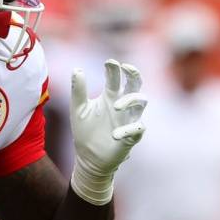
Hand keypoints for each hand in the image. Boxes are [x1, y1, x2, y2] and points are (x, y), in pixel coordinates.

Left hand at [69, 59, 146, 204]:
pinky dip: (129, 129)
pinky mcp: (132, 136)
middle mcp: (122, 105)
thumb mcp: (78, 109)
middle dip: (134, 74)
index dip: (115, 69)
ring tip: (116, 105)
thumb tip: (77, 69)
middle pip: (135, 84)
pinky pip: (138, 128)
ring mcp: (128, 119)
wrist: (87, 157)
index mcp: (109, 96)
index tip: (109, 62)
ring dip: (131, 100)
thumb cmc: (84, 131)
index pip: (116, 78)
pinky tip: (115, 134)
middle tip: (126, 67)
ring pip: (142, 102)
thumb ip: (78, 90)